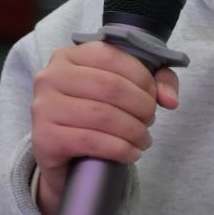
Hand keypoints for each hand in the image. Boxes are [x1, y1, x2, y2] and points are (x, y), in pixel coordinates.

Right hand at [32, 41, 178, 214]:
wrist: (61, 158)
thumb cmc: (93, 116)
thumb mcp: (124, 91)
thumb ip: (156, 82)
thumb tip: (169, 99)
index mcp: (68, 56)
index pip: (112, 56)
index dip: (141, 77)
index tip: (154, 96)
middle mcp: (50, 77)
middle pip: (110, 87)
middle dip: (141, 106)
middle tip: (150, 121)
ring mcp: (43, 108)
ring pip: (102, 115)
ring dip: (133, 131)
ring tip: (143, 140)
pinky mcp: (44, 138)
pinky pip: (91, 141)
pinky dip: (120, 149)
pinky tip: (131, 153)